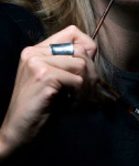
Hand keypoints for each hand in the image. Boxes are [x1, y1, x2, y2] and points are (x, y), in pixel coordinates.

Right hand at [0, 25, 97, 158]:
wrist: (18, 132)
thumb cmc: (41, 107)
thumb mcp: (56, 79)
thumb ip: (69, 62)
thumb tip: (92, 49)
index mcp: (36, 50)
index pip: (73, 32)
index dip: (87, 47)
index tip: (86, 69)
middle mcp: (34, 52)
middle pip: (82, 51)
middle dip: (91, 73)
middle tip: (85, 93)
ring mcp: (37, 63)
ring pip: (82, 65)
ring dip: (86, 86)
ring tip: (77, 100)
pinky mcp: (43, 76)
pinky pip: (77, 80)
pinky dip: (79, 95)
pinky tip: (69, 105)